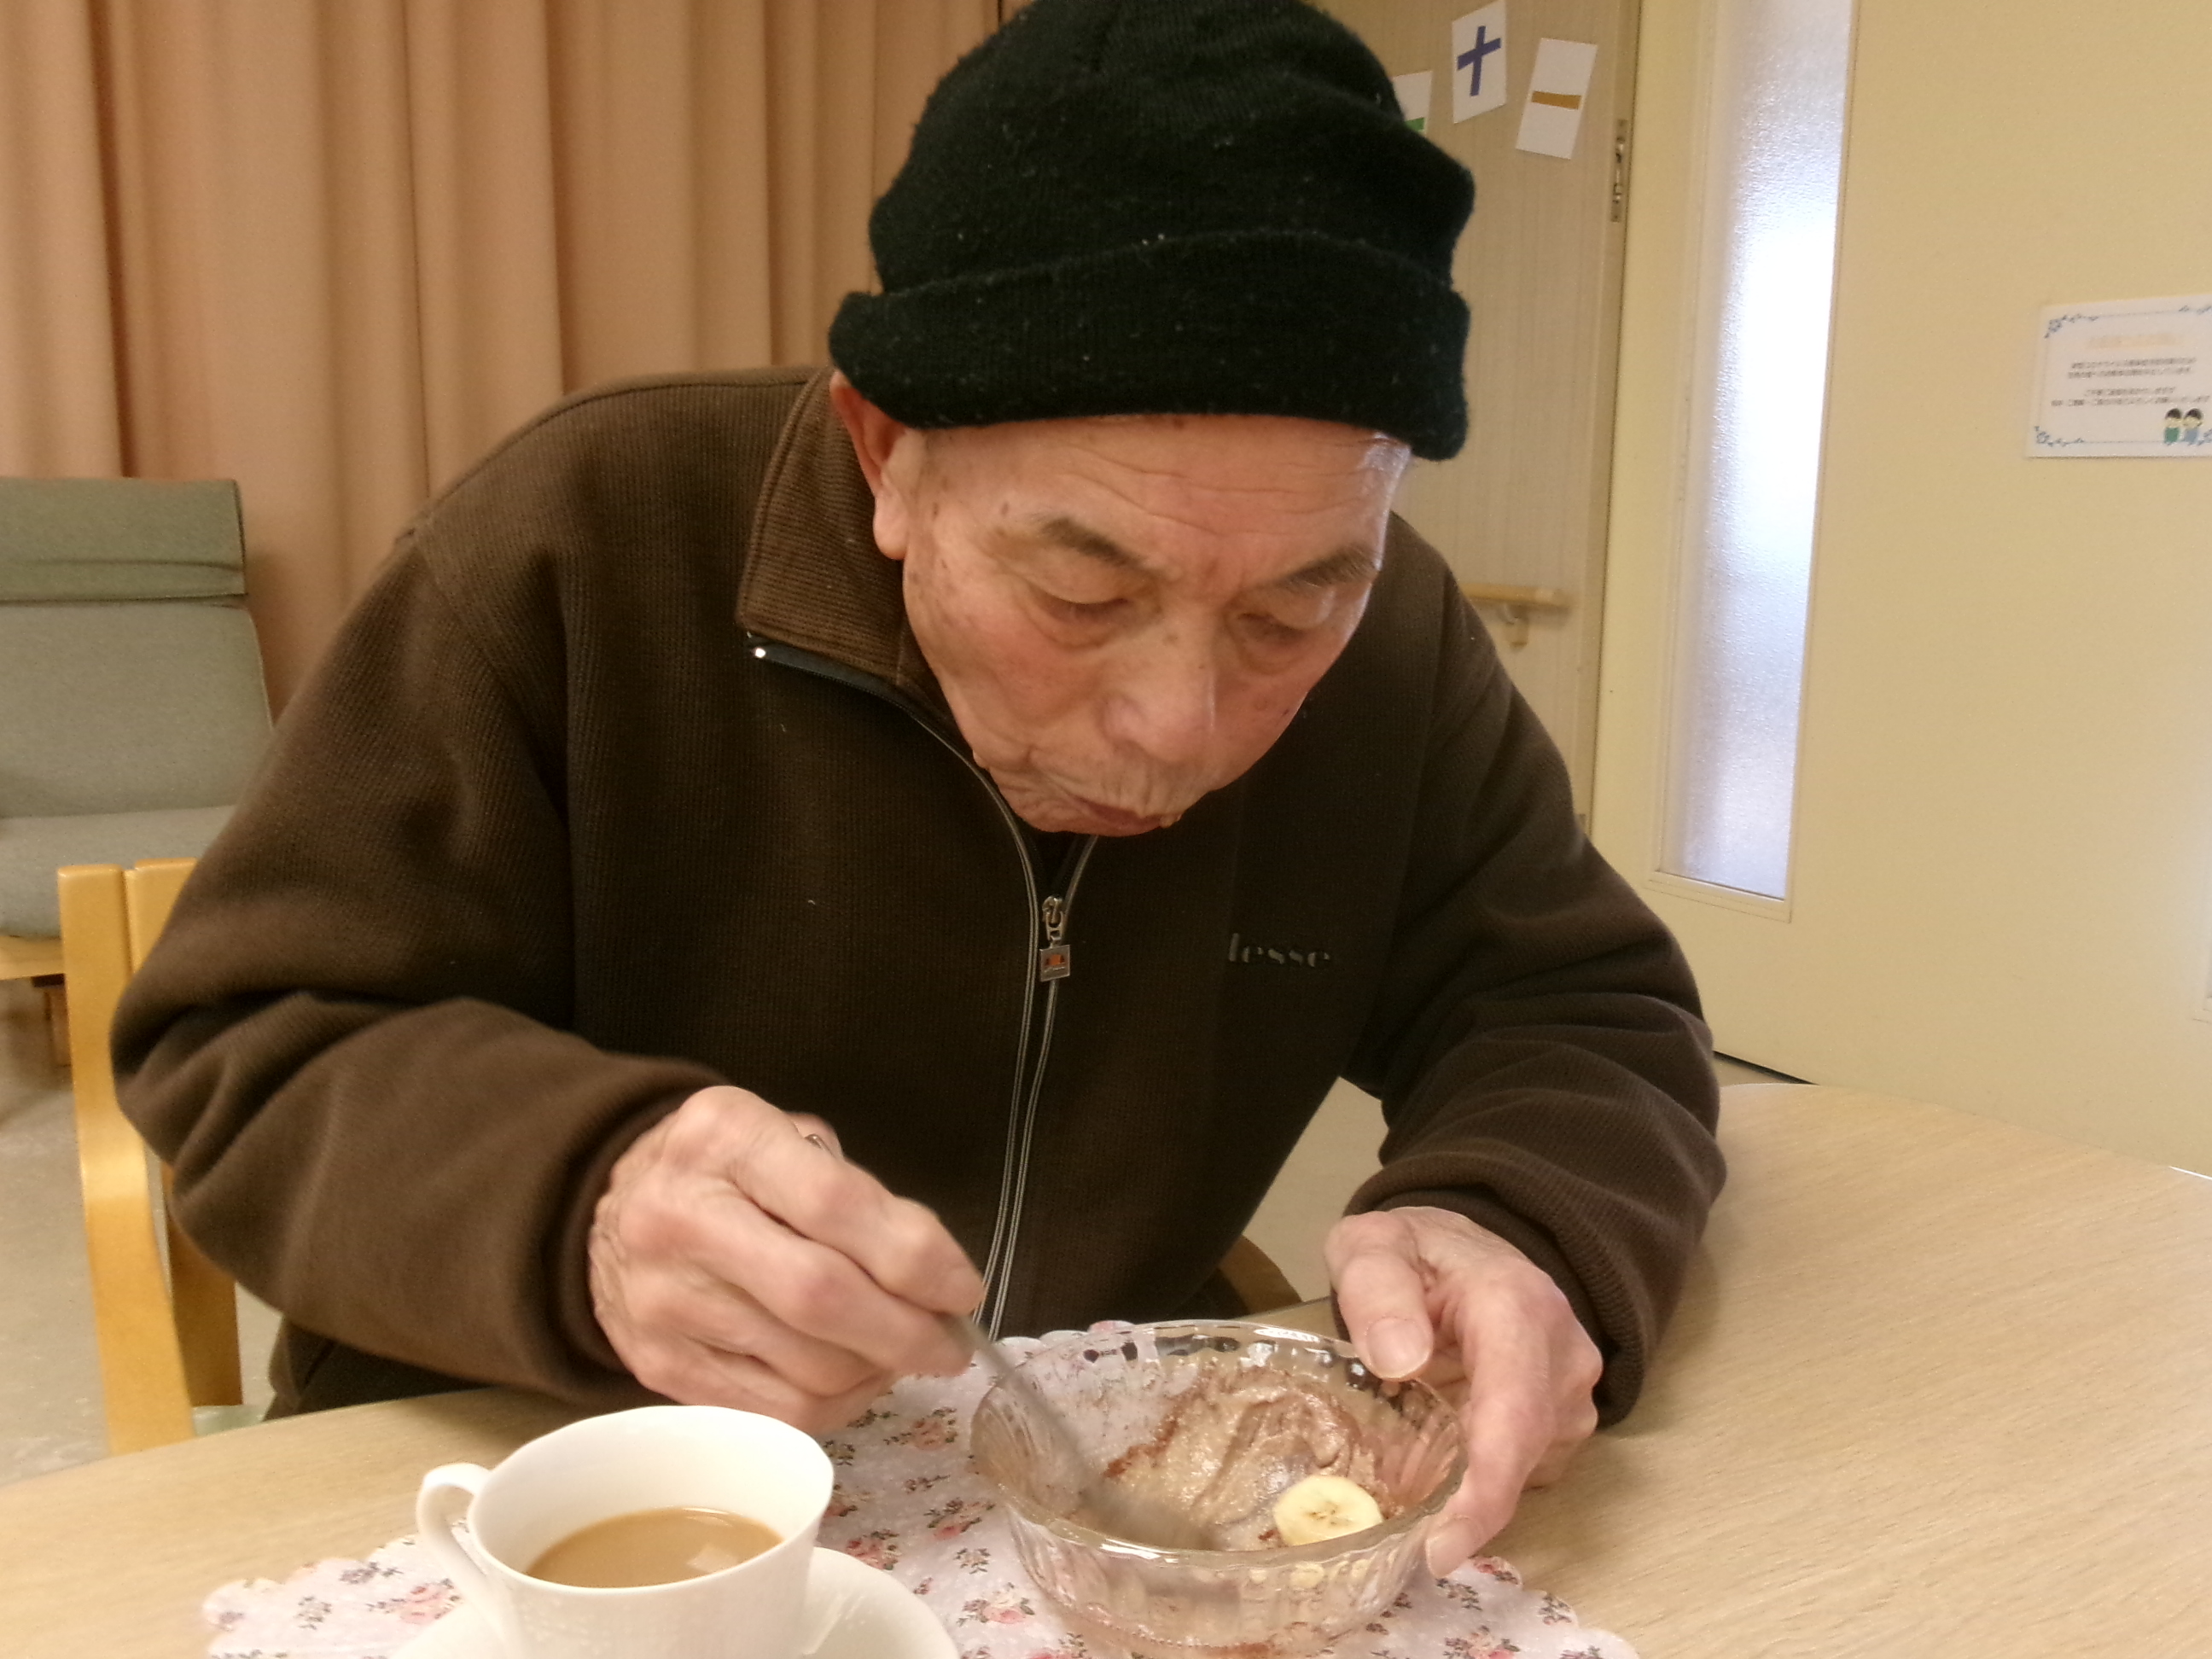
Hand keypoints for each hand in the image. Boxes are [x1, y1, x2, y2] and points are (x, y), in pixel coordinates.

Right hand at [590, 1085, 983, 1432]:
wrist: (607, 1208)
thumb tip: (933, 1276)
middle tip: (948, 1344)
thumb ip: (856, 1194)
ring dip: (877, 1370)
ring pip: (806, 1367)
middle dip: (907, 1331)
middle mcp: (682, 1219)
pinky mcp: (659, 1367)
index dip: (915, 1255)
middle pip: (821, 1297)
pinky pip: (776, 1411)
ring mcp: (664, 1302)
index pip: (835, 1204)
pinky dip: (838, 1403)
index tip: (962, 1287)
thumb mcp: (784, 1137)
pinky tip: (856, 1376)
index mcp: (724, 1140)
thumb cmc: (726, 1170)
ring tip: (901, 1352)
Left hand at [1325, 1205, 1601, 1575]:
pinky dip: (1481, 1478)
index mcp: (1517, 1306)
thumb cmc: (1413, 1251)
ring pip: (1526, 1469)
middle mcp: (1562, 1353)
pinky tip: (1439, 1465)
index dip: (1484, 1491)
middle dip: (1468, 1510)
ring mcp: (1573, 1389)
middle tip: (1403, 1545)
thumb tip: (1399, 1358)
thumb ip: (1377, 1290)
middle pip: (1524, 1455)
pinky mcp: (1566, 1415)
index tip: (1441, 1547)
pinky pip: (1526, 1467)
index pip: (1515, 1413)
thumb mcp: (1372, 1248)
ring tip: (1408, 1483)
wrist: (1468, 1245)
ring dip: (1470, 1490)